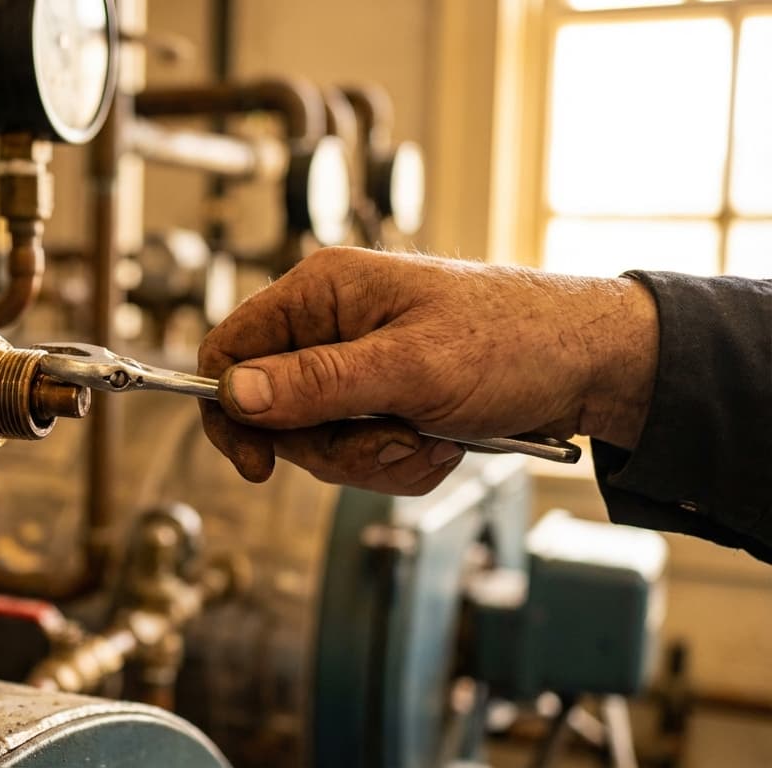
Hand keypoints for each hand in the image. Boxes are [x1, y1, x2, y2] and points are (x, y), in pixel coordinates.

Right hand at [197, 247, 658, 493]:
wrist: (595, 366)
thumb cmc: (515, 342)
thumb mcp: (409, 368)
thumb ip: (315, 383)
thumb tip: (233, 393)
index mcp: (323, 292)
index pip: (231, 349)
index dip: (230, 410)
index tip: (258, 464)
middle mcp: (331, 325)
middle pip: (273, 411)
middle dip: (331, 446)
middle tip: (390, 443)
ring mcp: (357, 365)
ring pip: (317, 440)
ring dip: (372, 459)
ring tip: (428, 442)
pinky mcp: (384, 399)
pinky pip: (358, 452)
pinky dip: (397, 463)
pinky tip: (441, 446)